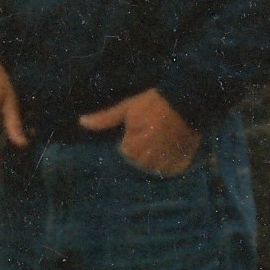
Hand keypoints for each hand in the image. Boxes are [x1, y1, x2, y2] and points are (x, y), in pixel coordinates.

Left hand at [78, 89, 200, 176]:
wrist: (188, 99)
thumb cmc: (154, 102)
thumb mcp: (128, 107)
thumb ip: (105, 118)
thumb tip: (81, 122)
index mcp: (134, 146)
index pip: (126, 151)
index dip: (132, 137)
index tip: (142, 125)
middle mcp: (149, 157)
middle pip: (139, 161)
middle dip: (143, 148)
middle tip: (153, 130)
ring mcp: (167, 161)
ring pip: (154, 167)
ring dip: (156, 156)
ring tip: (163, 139)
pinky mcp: (181, 162)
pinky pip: (170, 170)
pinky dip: (170, 163)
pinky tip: (172, 148)